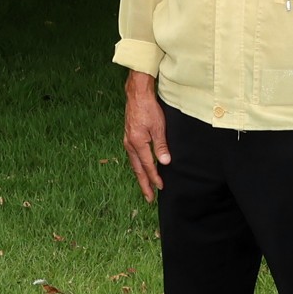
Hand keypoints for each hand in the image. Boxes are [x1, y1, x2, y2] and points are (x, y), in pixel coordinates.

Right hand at [123, 74, 168, 200]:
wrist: (137, 95)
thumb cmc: (148, 108)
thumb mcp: (159, 127)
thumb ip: (161, 146)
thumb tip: (164, 162)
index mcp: (137, 143)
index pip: (147, 165)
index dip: (154, 178)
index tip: (160, 187)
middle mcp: (130, 144)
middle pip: (137, 169)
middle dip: (144, 184)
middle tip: (149, 198)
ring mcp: (128, 141)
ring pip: (134, 164)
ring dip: (140, 176)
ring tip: (146, 187)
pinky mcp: (129, 137)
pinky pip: (133, 156)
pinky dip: (138, 166)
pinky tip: (142, 168)